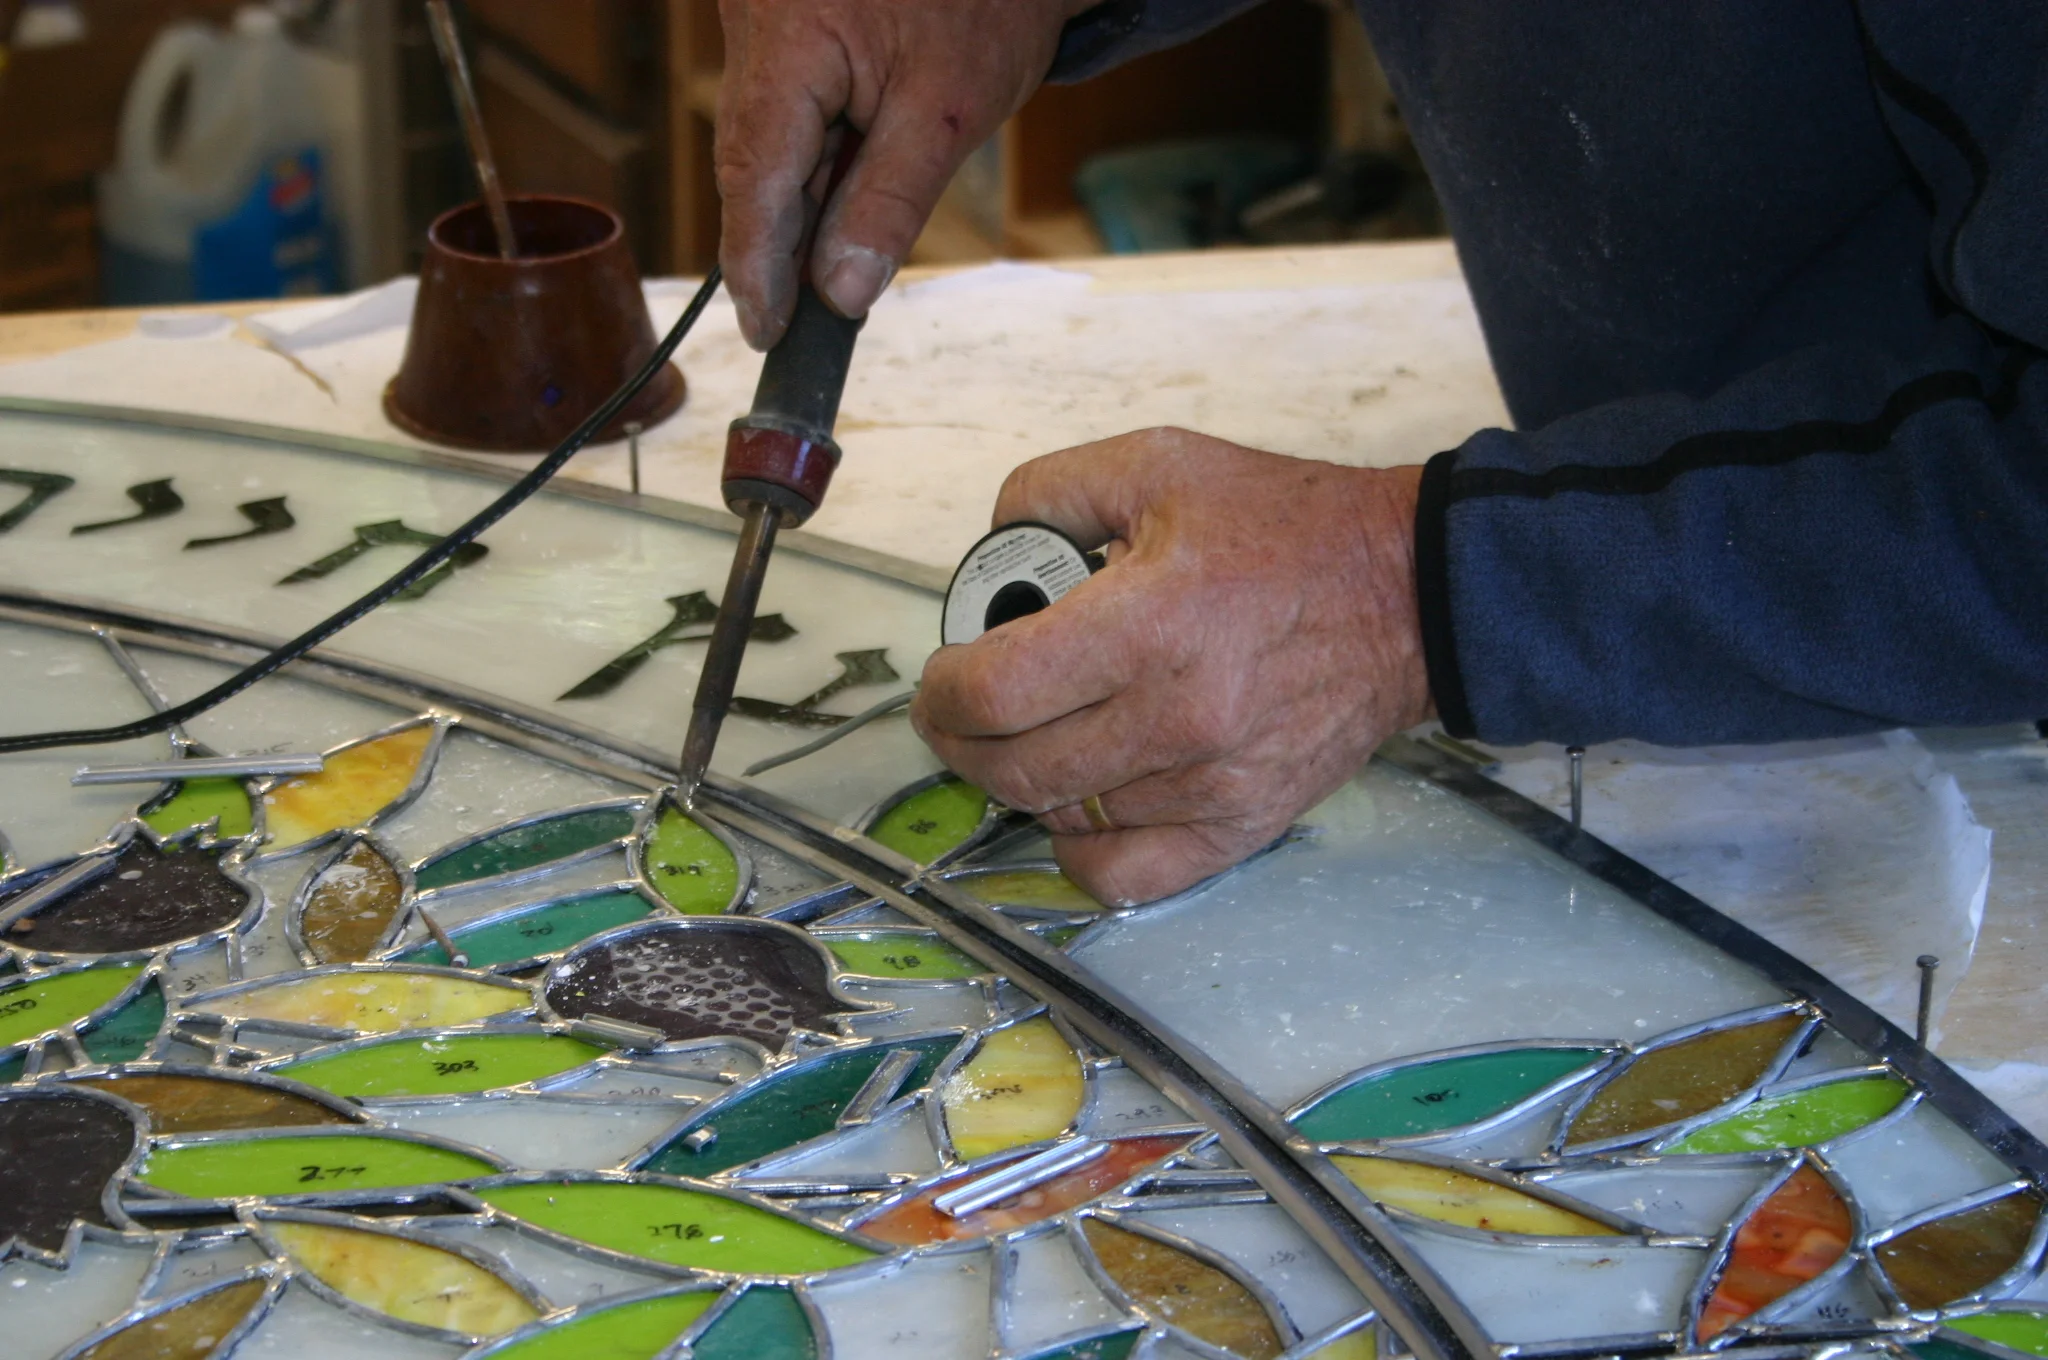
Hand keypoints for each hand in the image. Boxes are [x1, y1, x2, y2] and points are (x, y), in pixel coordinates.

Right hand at [715, 0, 1085, 348]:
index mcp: (787, 36)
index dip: (756, 265)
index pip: (753, 174)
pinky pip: (786, 111)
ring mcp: (762, 21)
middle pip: (752, 159)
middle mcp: (754, 22)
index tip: (768, 332)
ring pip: (770, 139)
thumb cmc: (989, 3)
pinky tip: (847, 198)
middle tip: (804, 321)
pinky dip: (817, 163)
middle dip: (784, 242)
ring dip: (807, 205)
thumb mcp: (951, 113)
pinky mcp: (782, 24)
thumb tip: (840, 293)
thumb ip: (889, 203)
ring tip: (844, 258)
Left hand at [912, 429, 1432, 904]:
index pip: (995, 693)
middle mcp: (1178, 717)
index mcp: (1150, 623)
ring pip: (1059, 820)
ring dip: (1023, 783)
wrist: (1409, 596)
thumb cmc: (1287, 529)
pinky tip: (1081, 801)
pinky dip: (1078, 849)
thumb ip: (1051, 491)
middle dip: (961, 740)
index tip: (944, 675)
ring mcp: (1211, 784)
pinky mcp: (1242, 826)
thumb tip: (992, 551)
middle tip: (963, 710)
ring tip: (1038, 734)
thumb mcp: (1160, 462)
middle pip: (1012, 769)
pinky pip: (1123, 876)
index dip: (942, 691)